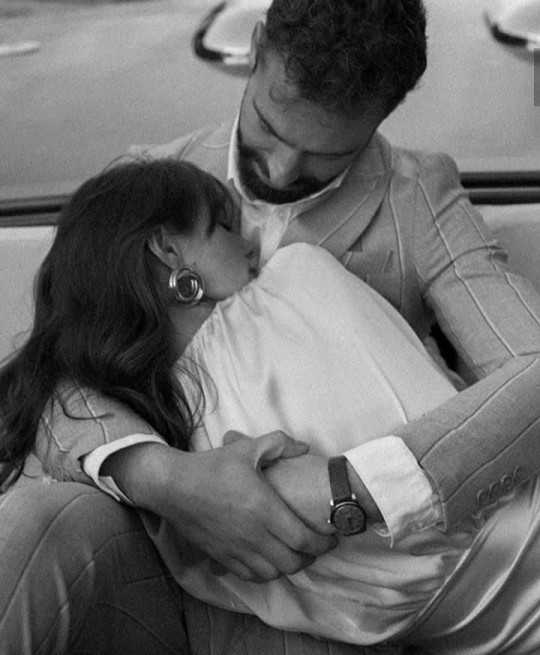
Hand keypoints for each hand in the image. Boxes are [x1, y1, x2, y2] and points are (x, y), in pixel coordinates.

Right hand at [103, 433, 336, 581]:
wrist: (174, 486)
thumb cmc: (212, 466)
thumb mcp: (247, 449)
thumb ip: (280, 444)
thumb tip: (305, 448)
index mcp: (264, 508)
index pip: (304, 539)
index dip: (324, 543)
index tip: (333, 536)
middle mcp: (253, 534)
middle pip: (293, 561)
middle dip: (312, 556)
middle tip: (318, 545)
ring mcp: (237, 549)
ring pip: (274, 573)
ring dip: (290, 566)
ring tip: (297, 552)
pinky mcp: (223, 556)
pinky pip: (251, 576)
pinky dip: (267, 572)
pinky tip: (271, 559)